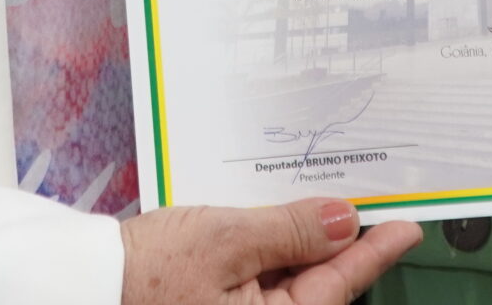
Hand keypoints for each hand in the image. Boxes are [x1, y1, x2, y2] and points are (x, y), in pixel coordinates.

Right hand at [122, 196, 421, 303]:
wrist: (82, 285)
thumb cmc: (143, 274)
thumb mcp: (226, 239)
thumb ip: (290, 230)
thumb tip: (342, 220)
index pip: (340, 284)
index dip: (377, 250)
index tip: (410, 226)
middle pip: (315, 282)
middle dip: (335, 239)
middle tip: (364, 198)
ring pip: (286, 277)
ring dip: (297, 240)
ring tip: (314, 199)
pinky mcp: (213, 302)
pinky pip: (255, 276)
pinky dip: (266, 247)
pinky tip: (266, 217)